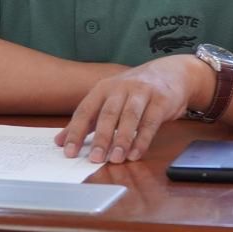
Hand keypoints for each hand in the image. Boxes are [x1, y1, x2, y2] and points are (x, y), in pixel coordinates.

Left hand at [54, 54, 212, 163]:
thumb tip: (61, 141)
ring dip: (122, 139)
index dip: (76, 131)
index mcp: (103, 88)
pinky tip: (135, 153)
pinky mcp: (161, 100)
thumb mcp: (109, 100)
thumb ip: (87, 120)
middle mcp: (121, 87)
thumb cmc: (134, 91)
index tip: (68, 151)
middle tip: (94, 158)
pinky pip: (150, 121)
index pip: (85, 110)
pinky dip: (142, 139)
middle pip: (108, 113)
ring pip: (129, 116)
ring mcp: (142, 92)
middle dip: (100, 137)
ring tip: (116, 159)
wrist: (171, 72)